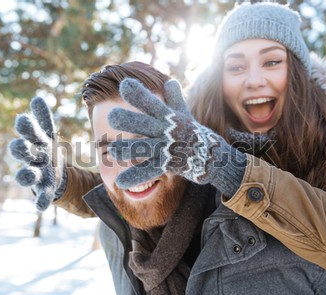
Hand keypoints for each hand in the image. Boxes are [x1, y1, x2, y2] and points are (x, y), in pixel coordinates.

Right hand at [8, 97, 65, 210]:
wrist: (52, 174)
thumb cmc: (45, 151)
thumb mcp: (47, 134)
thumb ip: (43, 119)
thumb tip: (37, 98)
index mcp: (34, 143)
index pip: (27, 133)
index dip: (25, 128)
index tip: (23, 120)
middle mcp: (31, 158)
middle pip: (22, 153)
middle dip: (21, 150)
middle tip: (22, 146)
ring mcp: (37, 175)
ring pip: (28, 175)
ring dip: (26, 175)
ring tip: (28, 175)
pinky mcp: (44, 189)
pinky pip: (42, 195)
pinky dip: (40, 201)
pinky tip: (40, 207)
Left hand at [107, 78, 245, 196]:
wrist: (214, 156)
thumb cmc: (193, 133)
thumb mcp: (184, 114)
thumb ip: (174, 99)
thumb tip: (170, 82)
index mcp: (167, 117)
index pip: (151, 103)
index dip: (139, 94)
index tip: (124, 84)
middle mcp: (166, 131)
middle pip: (145, 124)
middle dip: (129, 120)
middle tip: (111, 116)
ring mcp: (167, 148)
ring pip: (145, 148)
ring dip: (128, 149)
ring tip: (111, 151)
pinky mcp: (168, 164)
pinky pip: (150, 171)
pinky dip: (136, 177)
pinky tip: (120, 182)